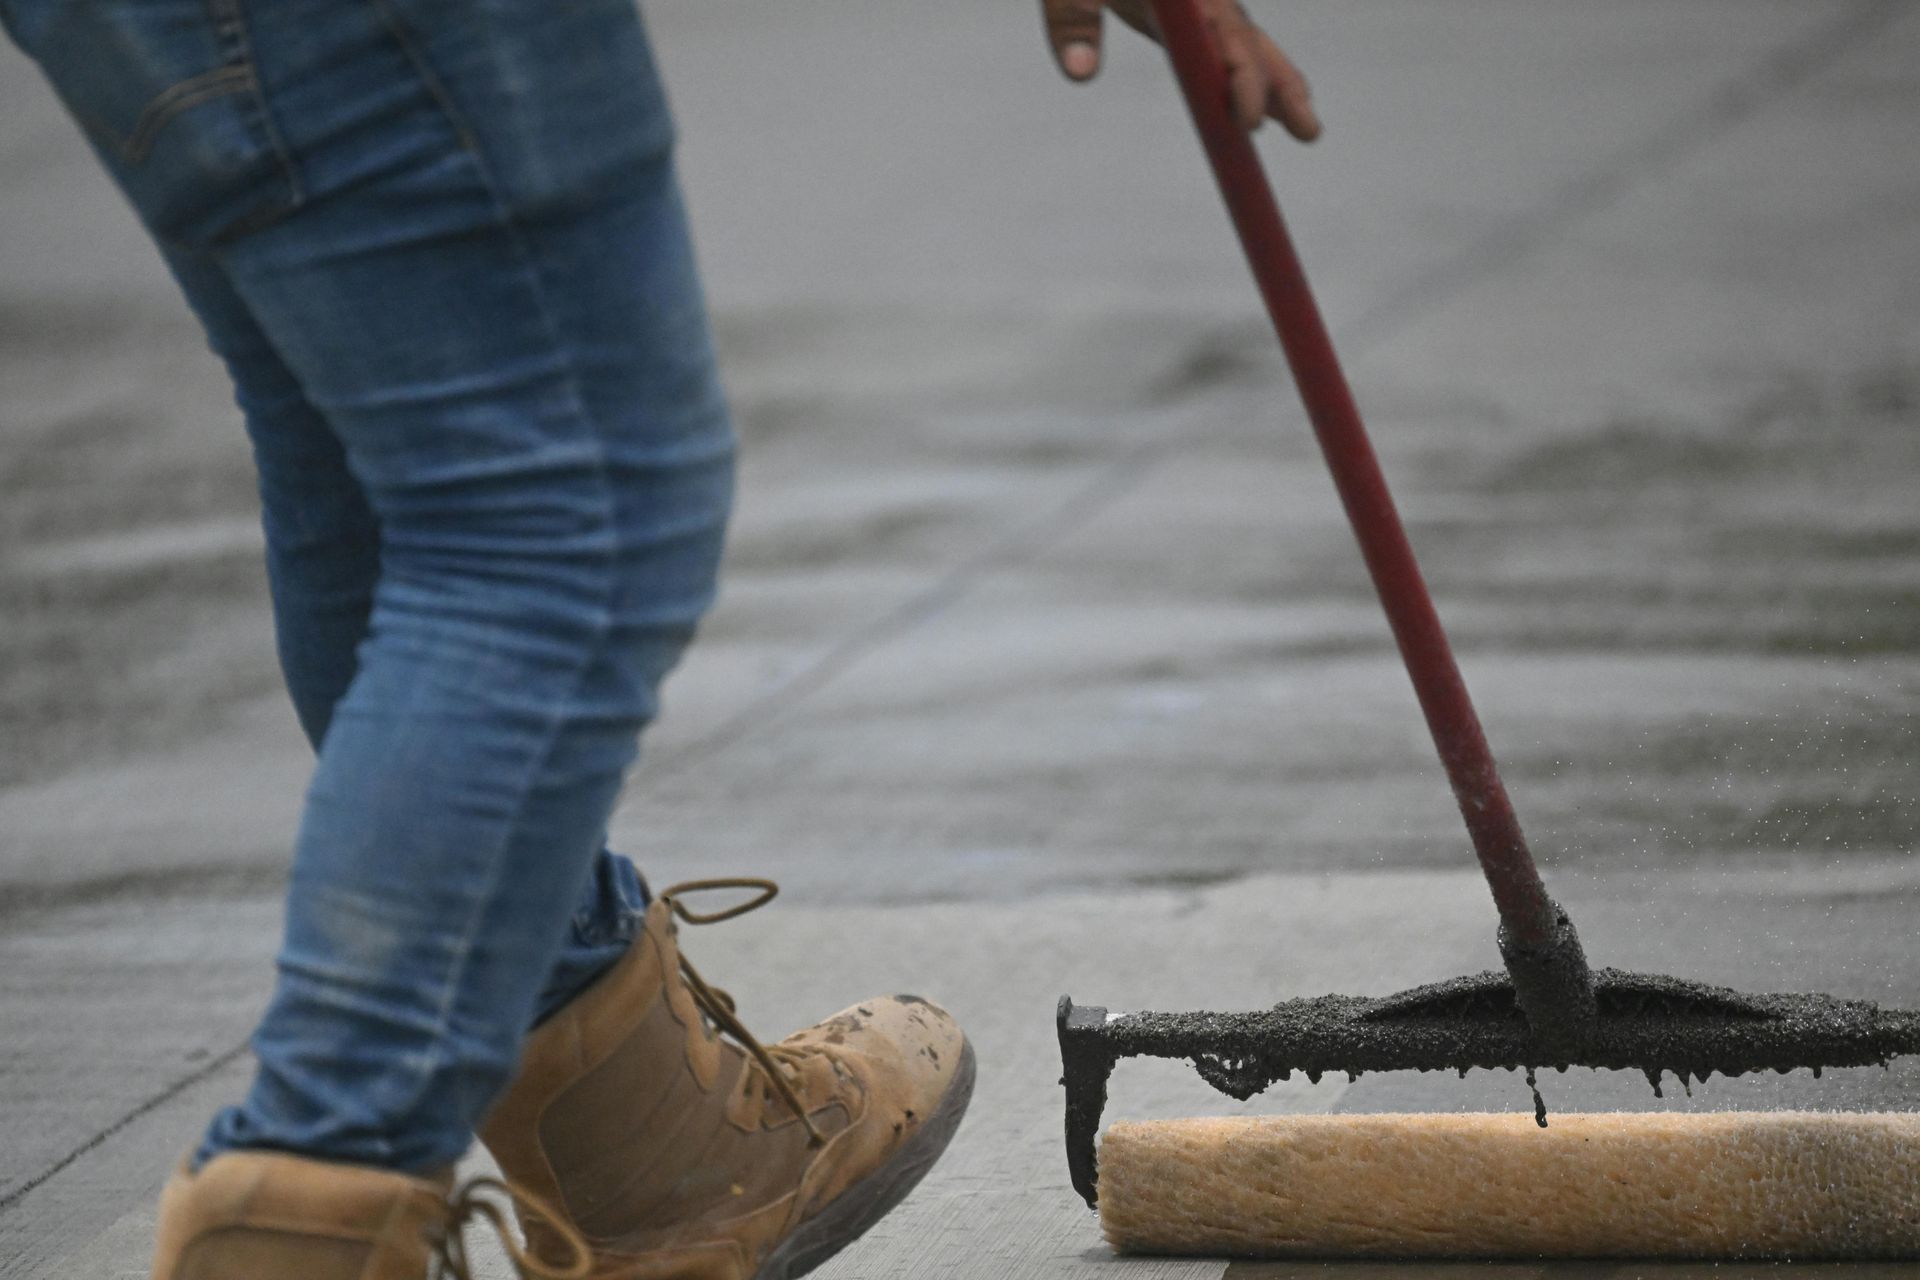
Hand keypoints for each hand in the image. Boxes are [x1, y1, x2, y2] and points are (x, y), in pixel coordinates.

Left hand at [1041, 0, 1320, 139]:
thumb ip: (1073, 24)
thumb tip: (1081, 73)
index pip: (1226, 34)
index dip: (1243, 78)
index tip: (1248, 123)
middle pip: (1251, 42)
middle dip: (1280, 88)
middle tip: (1309, 134)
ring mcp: (1202, 9)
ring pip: (1249, 46)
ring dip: (1278, 87)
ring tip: (1307, 131)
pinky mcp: (1193, 18)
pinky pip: (1230, 50)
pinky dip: (1252, 79)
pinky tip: (1267, 115)